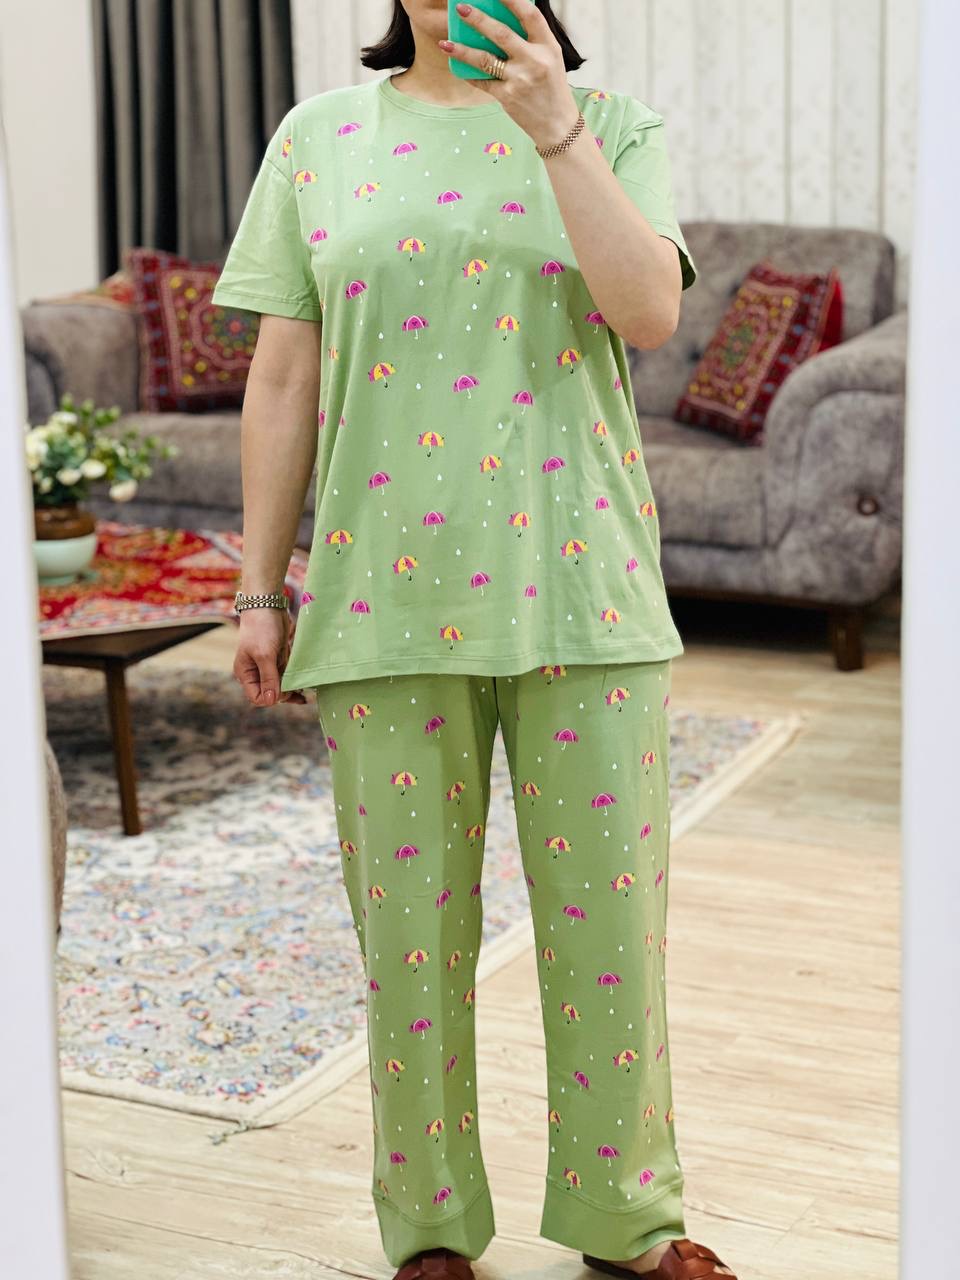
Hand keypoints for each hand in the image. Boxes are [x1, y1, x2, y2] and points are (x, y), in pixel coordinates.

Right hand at [233, 608, 306, 706]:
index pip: (257, 698)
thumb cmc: (261, 629)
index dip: (272, 698)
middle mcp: (255, 673)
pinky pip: (287, 675)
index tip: (285, 689)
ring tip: (306, 691)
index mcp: (246, 674)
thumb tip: (271, 701)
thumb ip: (269, 678)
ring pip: (280, 686)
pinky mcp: (278, 659)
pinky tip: (305, 684)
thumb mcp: (264, 655)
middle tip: (299, 688)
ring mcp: (268, 666)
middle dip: (284, 694)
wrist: (268, 605)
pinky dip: (295, 680)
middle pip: (270, 694)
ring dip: (292, 689)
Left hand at [439, 0, 579, 150]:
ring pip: (485, 59)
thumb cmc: (552, 87)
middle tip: (461, 8)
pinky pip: (483, 82)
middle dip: (478, 19)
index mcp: (548, 47)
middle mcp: (534, 61)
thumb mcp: (551, 58)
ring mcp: (519, 80)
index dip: (512, 0)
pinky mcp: (507, 97)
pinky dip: (470, 74)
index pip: (530, 15)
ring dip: (463, 50)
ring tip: (446, 43)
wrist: (556, 124)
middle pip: (501, 34)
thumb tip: (504, 20)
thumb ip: (532, 40)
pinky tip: (459, 68)